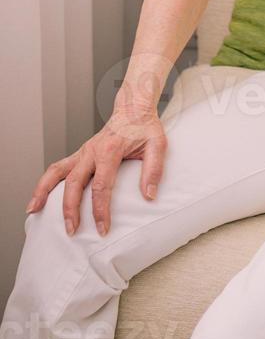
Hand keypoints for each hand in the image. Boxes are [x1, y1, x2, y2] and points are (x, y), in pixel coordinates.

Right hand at [24, 106, 167, 236]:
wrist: (133, 108)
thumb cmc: (145, 127)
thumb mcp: (158, 144)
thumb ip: (154, 169)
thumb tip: (149, 195)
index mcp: (110, 150)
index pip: (101, 185)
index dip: (101, 210)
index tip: (102, 229)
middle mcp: (92, 151)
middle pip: (74, 182)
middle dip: (70, 208)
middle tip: (71, 230)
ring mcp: (83, 152)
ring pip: (56, 172)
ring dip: (43, 191)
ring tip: (32, 211)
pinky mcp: (79, 154)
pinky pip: (58, 168)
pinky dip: (45, 182)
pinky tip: (38, 198)